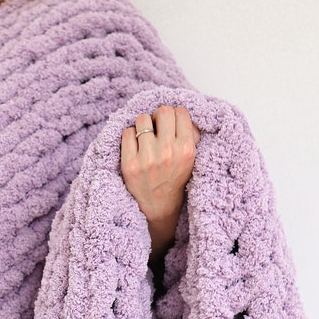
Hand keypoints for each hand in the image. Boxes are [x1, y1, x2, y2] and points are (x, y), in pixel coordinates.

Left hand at [121, 106, 199, 263]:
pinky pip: (126, 132)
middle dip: (158, 117)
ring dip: (142, 126)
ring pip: (142, 118)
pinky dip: (129, 136)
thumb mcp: (191, 158)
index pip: (180, 112)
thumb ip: (190, 135)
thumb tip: (180, 114)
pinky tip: (135, 147)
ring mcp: (147, 158)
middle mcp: (168, 152)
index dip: (174, 116)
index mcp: (186, 149)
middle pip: (162, 111)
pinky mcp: (129, 163)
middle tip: (156, 129)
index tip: (170, 125)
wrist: (159, 207)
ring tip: (144, 138)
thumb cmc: (174, 178)